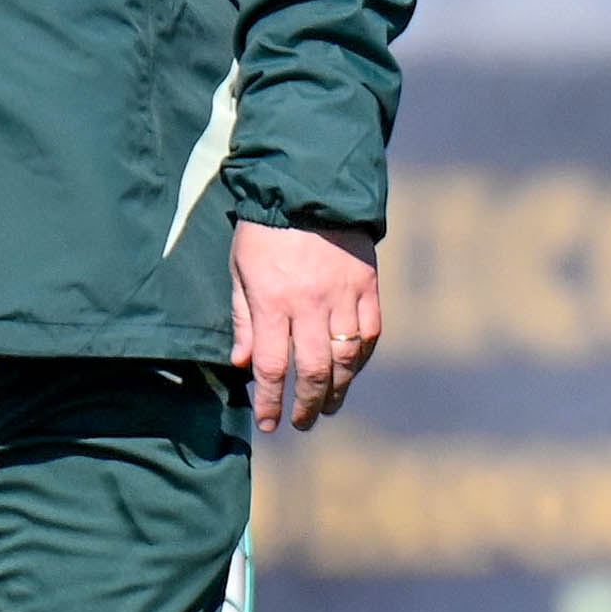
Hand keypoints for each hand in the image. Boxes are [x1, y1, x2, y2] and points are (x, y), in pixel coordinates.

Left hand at [229, 221, 381, 432]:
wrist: (309, 188)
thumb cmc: (264, 231)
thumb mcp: (240, 270)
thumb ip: (243, 319)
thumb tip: (243, 364)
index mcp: (273, 301)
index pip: (272, 367)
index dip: (270, 401)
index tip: (269, 423)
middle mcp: (310, 304)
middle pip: (314, 371)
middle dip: (308, 404)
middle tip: (303, 422)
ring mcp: (343, 295)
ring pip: (346, 358)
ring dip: (338, 390)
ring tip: (328, 406)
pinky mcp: (368, 285)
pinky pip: (370, 334)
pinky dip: (362, 358)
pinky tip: (351, 371)